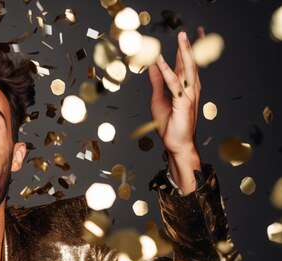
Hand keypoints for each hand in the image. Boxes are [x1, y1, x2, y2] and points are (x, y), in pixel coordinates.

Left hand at [148, 28, 204, 158]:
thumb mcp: (158, 99)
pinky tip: (160, 62)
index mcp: (186, 88)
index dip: (185, 51)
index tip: (186, 36)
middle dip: (190, 47)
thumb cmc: (170, 124)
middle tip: (188, 31)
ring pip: (187, 70)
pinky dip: (167, 71)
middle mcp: (190, 89)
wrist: (176, 144)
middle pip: (191, 64)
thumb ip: (157, 82)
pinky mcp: (183, 102)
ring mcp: (189, 95)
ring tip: (182, 38)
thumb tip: (152, 67)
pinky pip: (174, 84)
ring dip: (184, 53)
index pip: (186, 65)